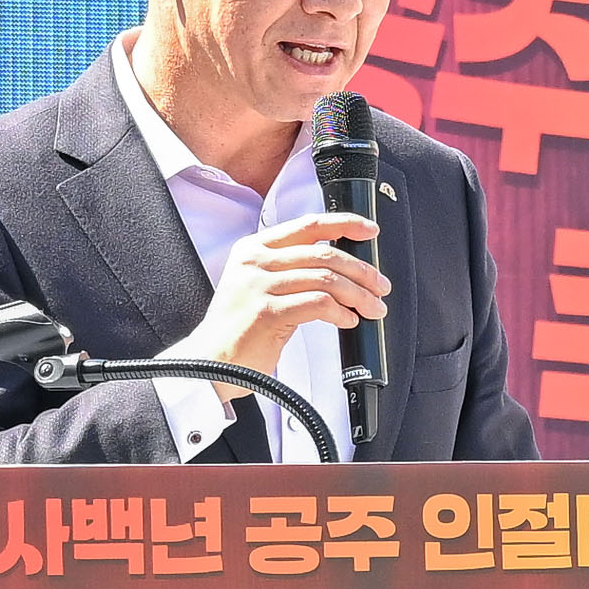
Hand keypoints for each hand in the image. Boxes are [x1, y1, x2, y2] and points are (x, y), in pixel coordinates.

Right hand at [167, 212, 390, 396]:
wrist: (207, 364)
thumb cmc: (238, 330)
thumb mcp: (256, 285)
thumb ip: (289, 269)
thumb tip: (340, 270)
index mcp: (254, 248)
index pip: (308, 225)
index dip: (345, 224)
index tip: (370, 230)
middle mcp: (255, 261)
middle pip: (324, 254)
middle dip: (361, 270)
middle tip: (380, 286)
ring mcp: (260, 285)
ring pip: (326, 279)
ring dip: (358, 295)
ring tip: (372, 308)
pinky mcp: (268, 312)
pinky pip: (318, 304)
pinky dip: (341, 312)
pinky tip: (348, 321)